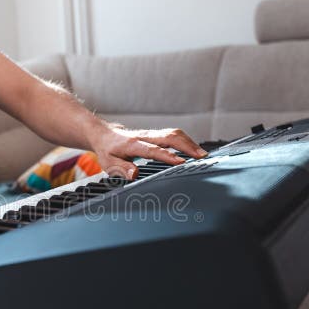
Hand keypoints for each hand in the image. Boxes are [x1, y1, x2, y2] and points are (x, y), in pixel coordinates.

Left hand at [89, 123, 207, 178]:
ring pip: (174, 134)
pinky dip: (186, 141)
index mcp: (132, 145)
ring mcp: (152, 134)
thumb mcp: (109, 164)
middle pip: (169, 137)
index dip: (167, 156)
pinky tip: (195, 150)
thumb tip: (134, 174)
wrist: (105, 135)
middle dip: (187, 146)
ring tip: (202, 155)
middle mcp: (144, 136)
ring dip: (189, 143)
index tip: (181, 162)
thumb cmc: (108, 151)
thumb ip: (122, 169)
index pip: (153, 150)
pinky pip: (174, 135)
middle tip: (201, 157)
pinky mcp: (156, 134)